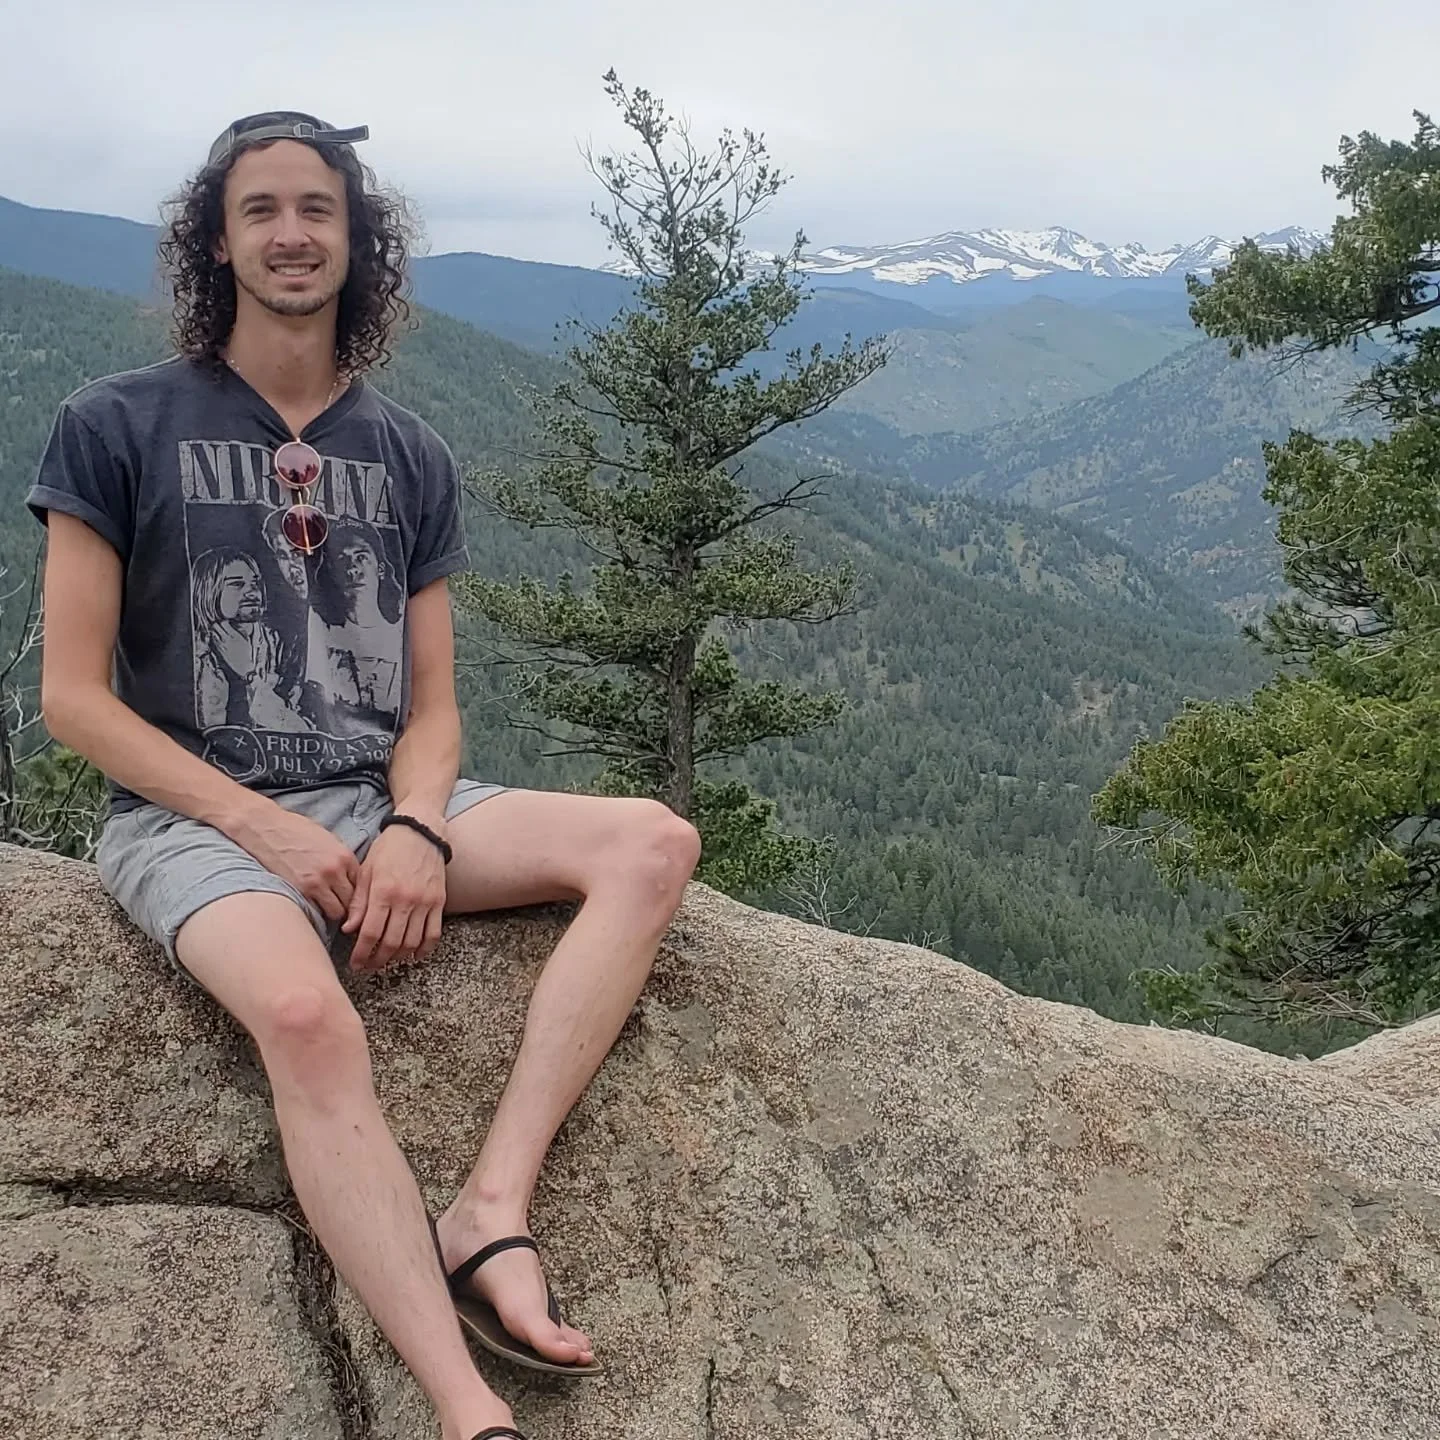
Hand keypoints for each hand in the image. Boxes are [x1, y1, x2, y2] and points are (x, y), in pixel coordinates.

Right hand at [233, 804, 359, 922]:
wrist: (266, 827)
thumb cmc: (295, 831)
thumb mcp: (327, 840)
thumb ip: (341, 860)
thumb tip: (350, 879)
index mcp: (345, 856)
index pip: (362, 886)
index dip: (356, 894)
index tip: (349, 899)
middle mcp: (336, 870)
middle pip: (353, 901)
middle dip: (348, 906)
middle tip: (339, 908)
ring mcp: (319, 881)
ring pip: (337, 911)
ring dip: (333, 912)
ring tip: (325, 909)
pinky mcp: (301, 890)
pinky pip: (317, 912)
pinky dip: (317, 913)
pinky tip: (312, 908)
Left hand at [342, 818, 448, 972]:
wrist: (420, 830)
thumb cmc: (389, 848)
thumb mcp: (366, 871)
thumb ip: (358, 903)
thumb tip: (349, 930)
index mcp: (383, 891)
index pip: (370, 933)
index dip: (361, 954)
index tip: (356, 963)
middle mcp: (405, 900)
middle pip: (391, 943)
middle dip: (377, 960)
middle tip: (369, 966)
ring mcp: (425, 902)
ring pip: (412, 943)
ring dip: (398, 957)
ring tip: (387, 960)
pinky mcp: (439, 902)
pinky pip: (433, 934)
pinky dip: (424, 949)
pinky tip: (414, 955)